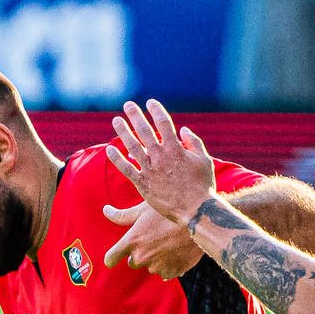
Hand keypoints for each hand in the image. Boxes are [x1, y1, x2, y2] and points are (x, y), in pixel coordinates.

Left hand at [101, 200, 204, 276]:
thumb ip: (121, 215)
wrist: (199, 221)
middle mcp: (141, 257)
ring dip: (156, 258)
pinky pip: (166, 271)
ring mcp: (157, 267)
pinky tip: (177, 250)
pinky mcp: (172, 272)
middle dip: (140, 253)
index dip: (111, 258)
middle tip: (154, 238)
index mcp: (132, 241)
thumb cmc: (169, 211)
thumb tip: (105, 210)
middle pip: (133, 261)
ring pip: (151, 266)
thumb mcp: (143, 208)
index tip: (113, 258)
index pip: (111, 258)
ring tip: (169, 242)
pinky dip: (169, 264)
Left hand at [105, 99, 216, 229]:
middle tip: (128, 105)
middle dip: (135, 115)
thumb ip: (194, 143)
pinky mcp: (143, 184)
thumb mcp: (204, 161)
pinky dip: (117, 158)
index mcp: (176, 149)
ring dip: (123, 132)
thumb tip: (183, 130)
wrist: (195, 210)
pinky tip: (110, 149)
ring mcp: (150, 170)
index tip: (150, 103)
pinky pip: (127, 169)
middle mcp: (160, 157)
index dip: (156, 110)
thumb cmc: (203, 186)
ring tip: (116, 121)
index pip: (163, 123)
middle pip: (144, 131)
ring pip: (132, 146)